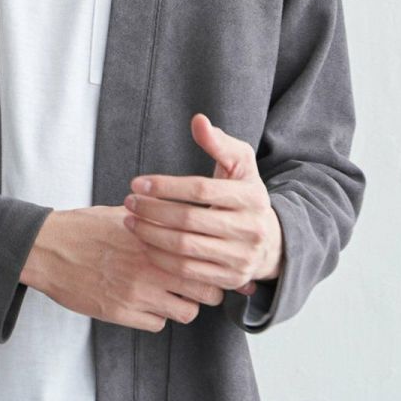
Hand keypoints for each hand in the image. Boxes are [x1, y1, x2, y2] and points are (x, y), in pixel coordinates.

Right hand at [20, 203, 226, 333]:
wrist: (47, 250)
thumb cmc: (84, 229)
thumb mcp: (124, 214)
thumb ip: (156, 216)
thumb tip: (183, 212)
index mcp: (155, 240)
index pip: (204, 258)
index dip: (213, 264)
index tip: (210, 265)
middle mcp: (151, 268)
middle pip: (205, 291)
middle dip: (207, 291)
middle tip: (199, 287)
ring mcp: (137, 293)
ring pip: (185, 313)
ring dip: (183, 306)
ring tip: (173, 297)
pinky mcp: (121, 313)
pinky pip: (158, 324)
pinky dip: (157, 317)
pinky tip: (148, 304)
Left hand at [122, 113, 282, 297]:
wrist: (271, 242)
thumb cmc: (245, 197)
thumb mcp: (240, 165)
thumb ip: (219, 143)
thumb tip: (198, 121)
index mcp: (251, 197)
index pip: (201, 189)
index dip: (166, 186)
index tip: (137, 183)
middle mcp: (250, 229)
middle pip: (189, 220)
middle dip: (152, 210)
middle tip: (129, 202)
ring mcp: (240, 257)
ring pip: (185, 248)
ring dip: (150, 234)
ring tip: (130, 221)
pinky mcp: (230, 279)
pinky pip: (187, 271)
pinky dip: (160, 258)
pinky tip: (144, 244)